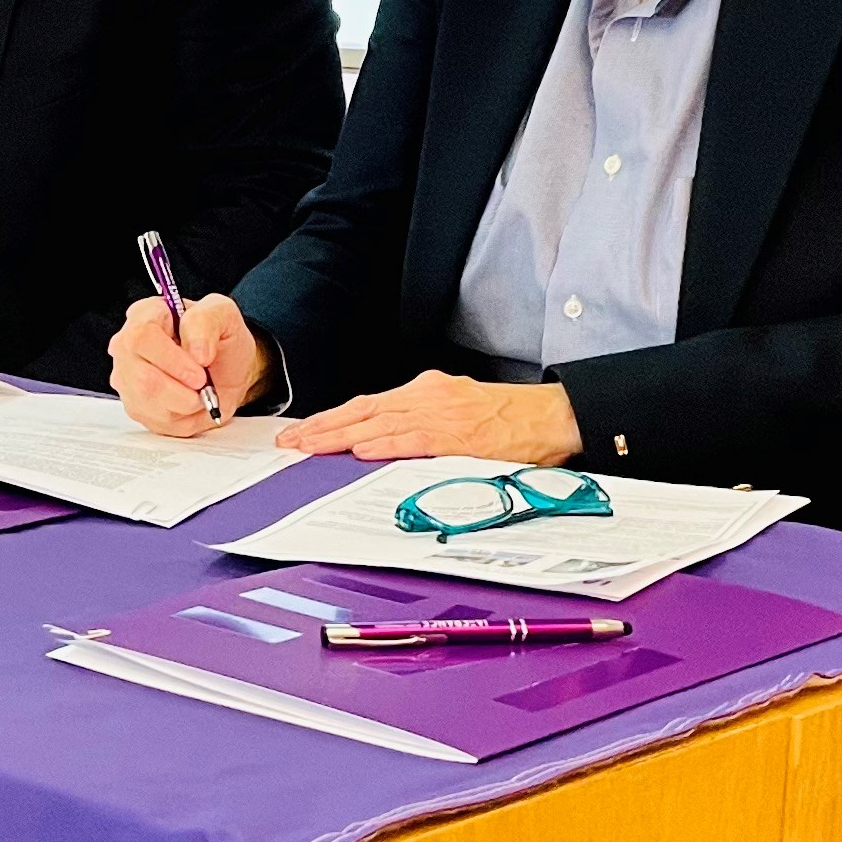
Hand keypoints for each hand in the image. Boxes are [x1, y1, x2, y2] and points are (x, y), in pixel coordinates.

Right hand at [110, 292, 271, 434]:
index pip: (141, 337)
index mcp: (145, 315)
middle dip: (182, 389)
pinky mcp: (135, 406)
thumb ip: (207, 321)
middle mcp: (127, 347)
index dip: (172, 360)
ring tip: (201, 391)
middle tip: (205, 385)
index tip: (199, 372)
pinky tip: (192, 402)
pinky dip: (184, 418)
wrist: (226, 369)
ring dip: (186, 403)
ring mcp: (127, 379)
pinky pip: (156, 421)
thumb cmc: (219, 339)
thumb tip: (196, 352)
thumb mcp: (222, 314)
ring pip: (148, 403)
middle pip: (142, 378)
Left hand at [280, 373, 583, 466]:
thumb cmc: (510, 422)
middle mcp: (427, 397)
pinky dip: (383, 443)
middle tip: (290, 441)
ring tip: (308, 448)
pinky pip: (411, 439)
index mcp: (427, 392)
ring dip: (338, 436)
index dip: (333, 418)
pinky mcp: (456, 435)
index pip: (369, 405)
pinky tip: (358, 449)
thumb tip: (386, 447)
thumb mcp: (458, 413)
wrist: (550, 417)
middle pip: (363, 410)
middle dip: (322, 426)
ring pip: (377, 422)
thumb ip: (423, 428)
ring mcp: (441, 414)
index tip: (306, 431)